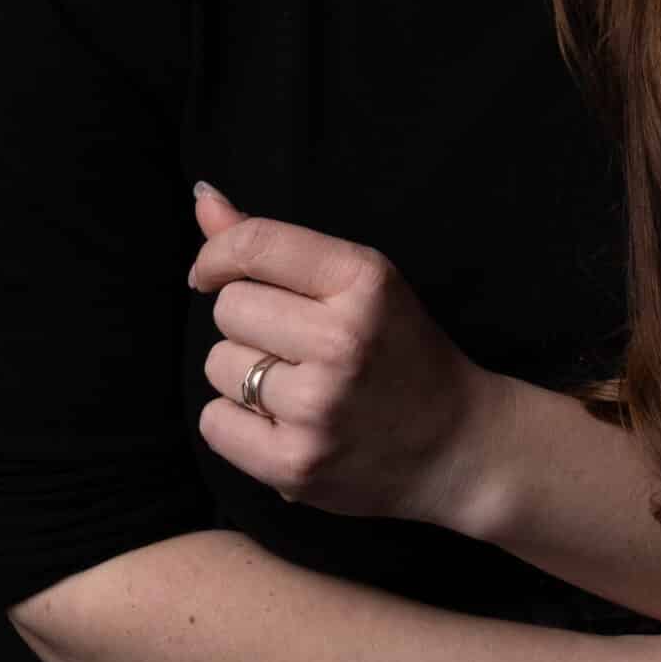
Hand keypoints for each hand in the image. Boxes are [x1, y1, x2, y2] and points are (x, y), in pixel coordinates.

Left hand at [191, 186, 501, 523]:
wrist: (457, 444)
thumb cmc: (400, 352)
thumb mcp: (359, 282)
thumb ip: (276, 243)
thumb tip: (203, 197)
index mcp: (364, 281)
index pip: (255, 245)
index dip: (217, 255)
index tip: (214, 273)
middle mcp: (342, 340)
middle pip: (230, 307)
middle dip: (249, 322)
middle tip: (294, 343)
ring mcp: (318, 407)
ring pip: (218, 365)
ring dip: (242, 374)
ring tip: (296, 385)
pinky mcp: (296, 464)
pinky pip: (213, 423)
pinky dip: (236, 423)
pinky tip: (281, 423)